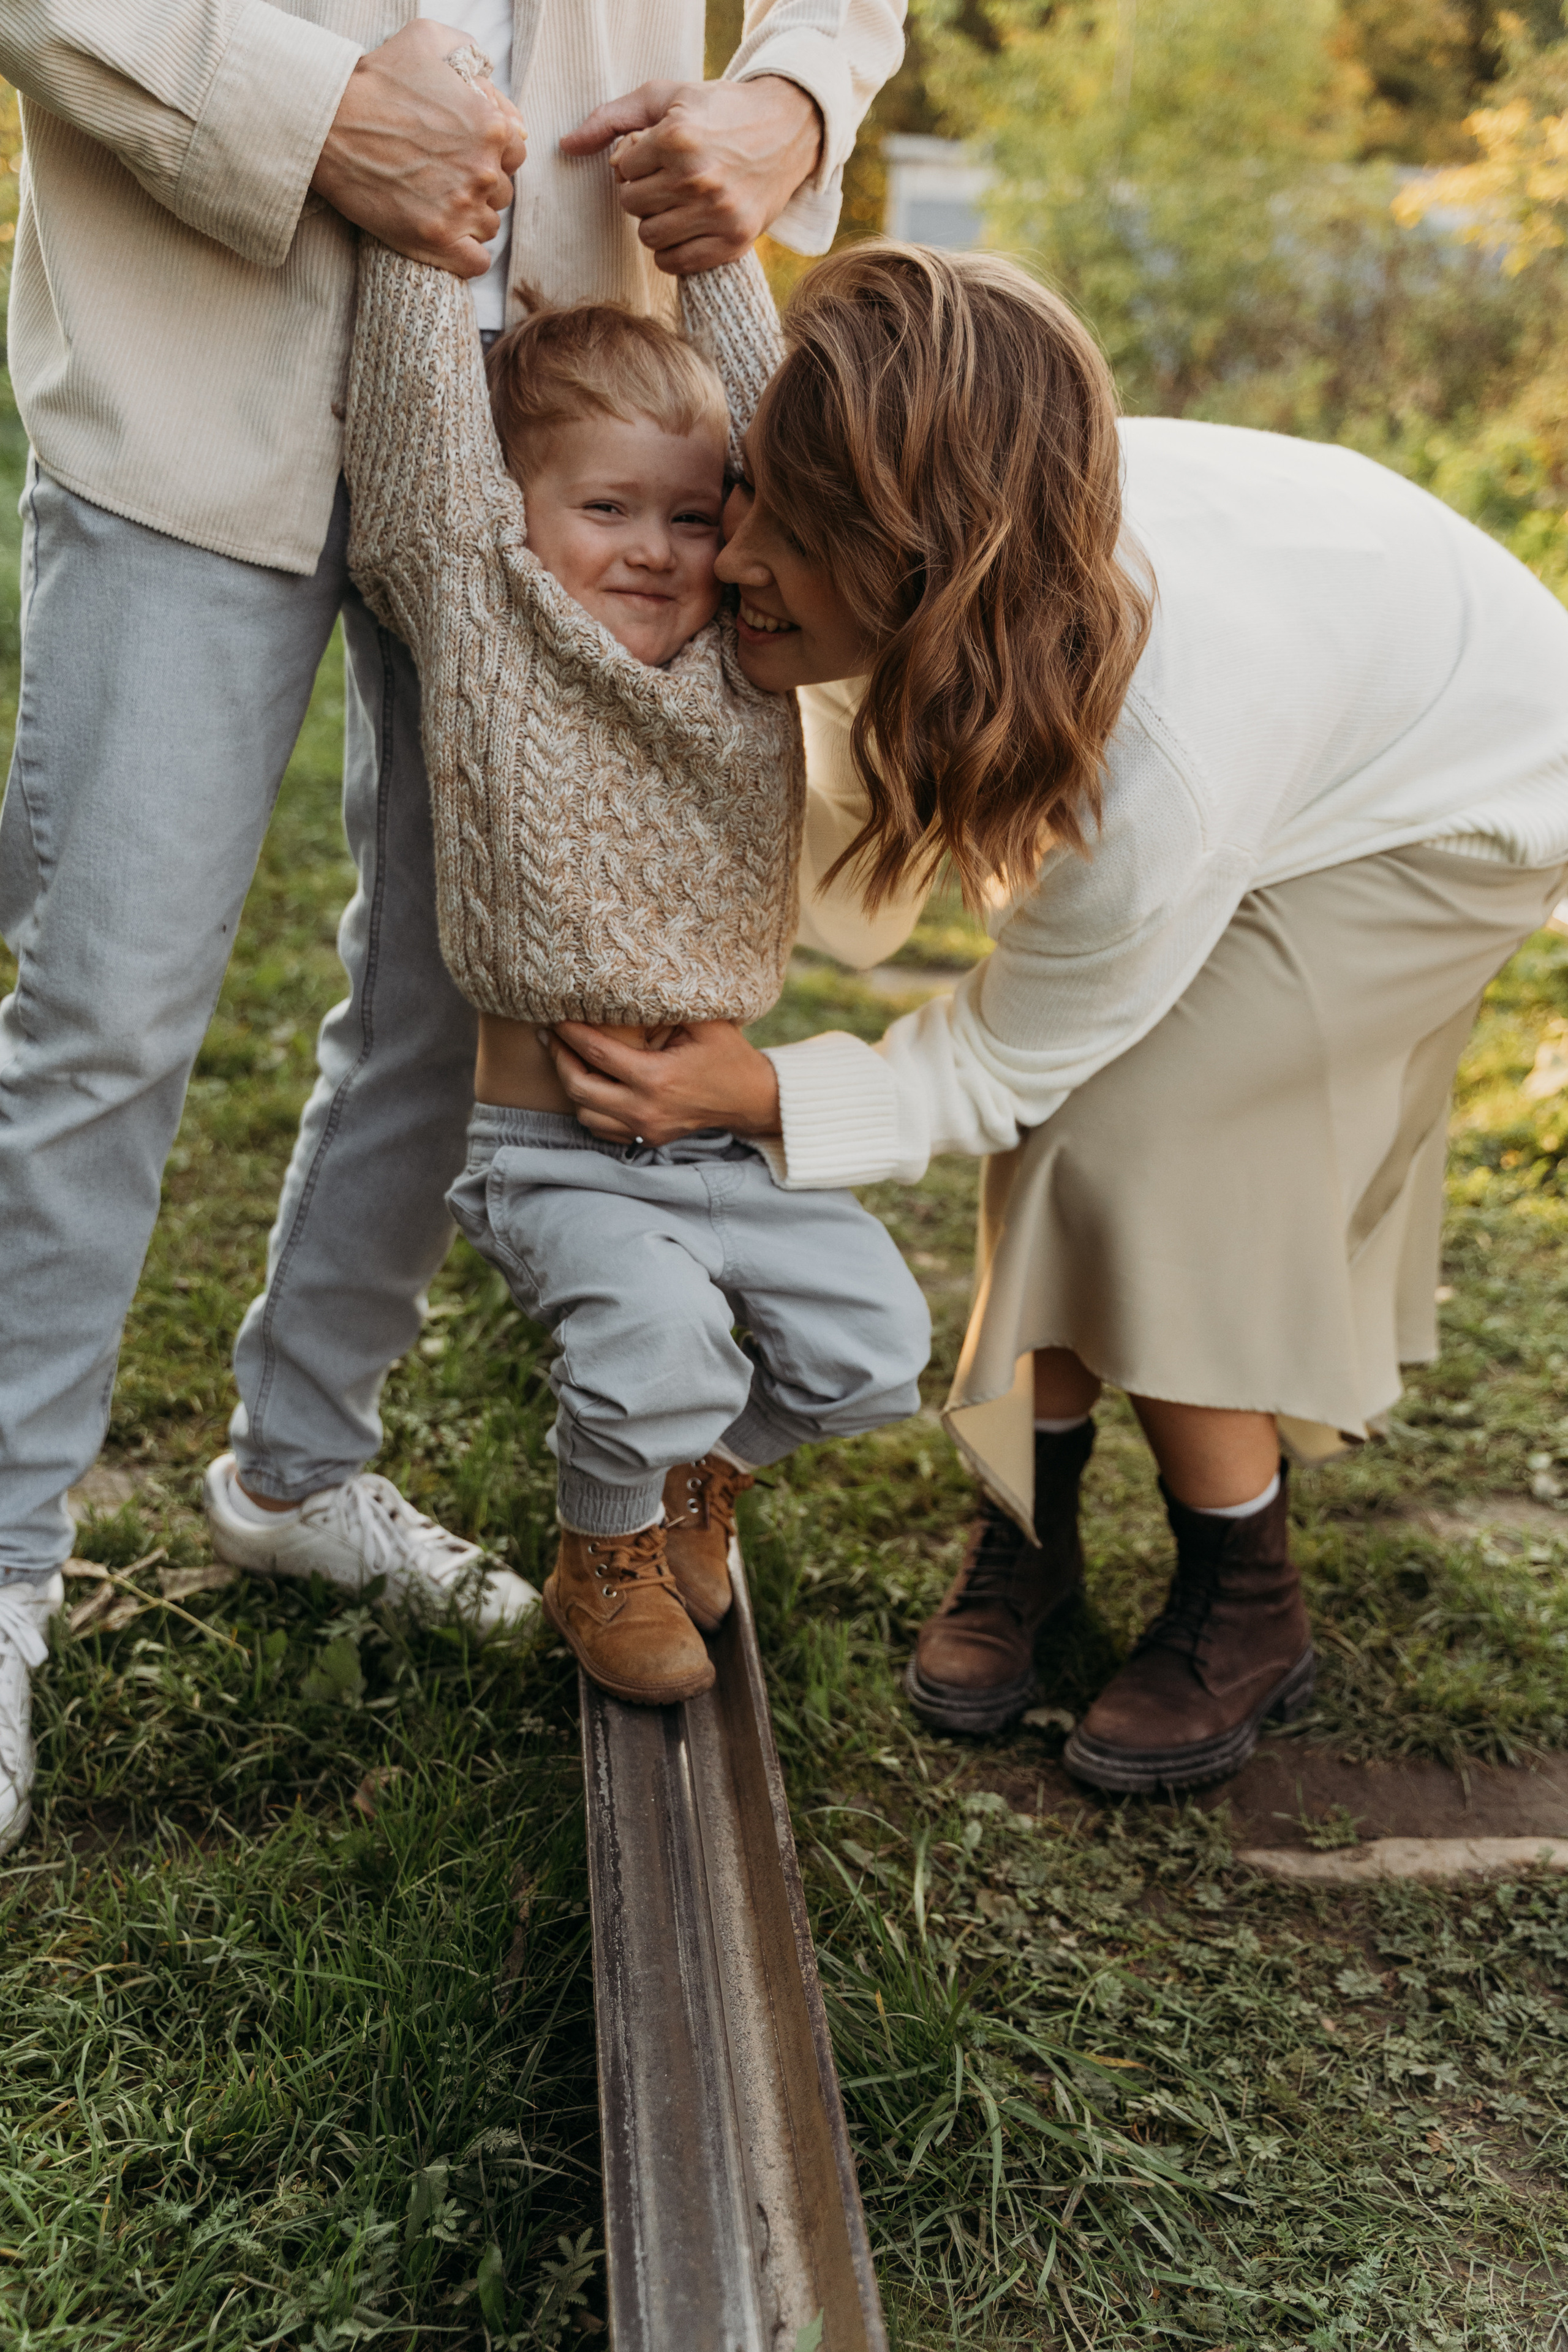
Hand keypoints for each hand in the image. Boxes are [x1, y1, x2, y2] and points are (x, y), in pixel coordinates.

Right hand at [312, 20, 527, 276]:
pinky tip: (446, 238)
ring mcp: (460, 208)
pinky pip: (475, 263)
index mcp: (490, 126)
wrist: (327, 124)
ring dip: (469, 219)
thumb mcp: (429, 41)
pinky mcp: (436, 239)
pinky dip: (465, 256)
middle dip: (478, 185)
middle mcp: (482, 170)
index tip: (463, 152)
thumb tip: (506, 107)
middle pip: (502, 192)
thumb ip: (474, 62)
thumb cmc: (376, 81)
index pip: (515, 153)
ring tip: (437, 203)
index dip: (491, 153)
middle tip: (443, 176)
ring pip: (488, 226)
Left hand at [542, 1020, 782, 1144]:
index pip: (596, 1052)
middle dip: (559, 1059)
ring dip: (571, 1086)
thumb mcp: (706, 1023)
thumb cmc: (729, 1056)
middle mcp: (645, 1109)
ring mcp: (645, 1129)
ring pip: (585, 1114)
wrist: (751, 1100)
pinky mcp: (648, 1140)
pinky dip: (589, 1108)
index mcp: (656, 1078)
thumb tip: (630, 982)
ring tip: (566, 1058)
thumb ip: (671, 1003)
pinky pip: (601, 1130)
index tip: (556, 1016)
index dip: (570, 1032)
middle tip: (552, 1036)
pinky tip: (589, 1085)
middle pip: (579, 1087)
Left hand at [560, 76, 822, 272]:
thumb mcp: (666, 97)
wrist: (787, 129)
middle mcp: (697, 179)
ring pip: (649, 237)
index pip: (621, 170)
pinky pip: (675, 263)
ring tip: (677, 203)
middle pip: (631, 206)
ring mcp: (718, 214)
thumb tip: (566, 145)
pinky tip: (686, 228)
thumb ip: (612, 117)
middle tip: (666, 179)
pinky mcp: (734, 242)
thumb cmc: (720, 111)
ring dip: (655, 222)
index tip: (656, 154)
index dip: (633, 163)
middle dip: (642, 192)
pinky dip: (671, 251)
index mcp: (678, 138)